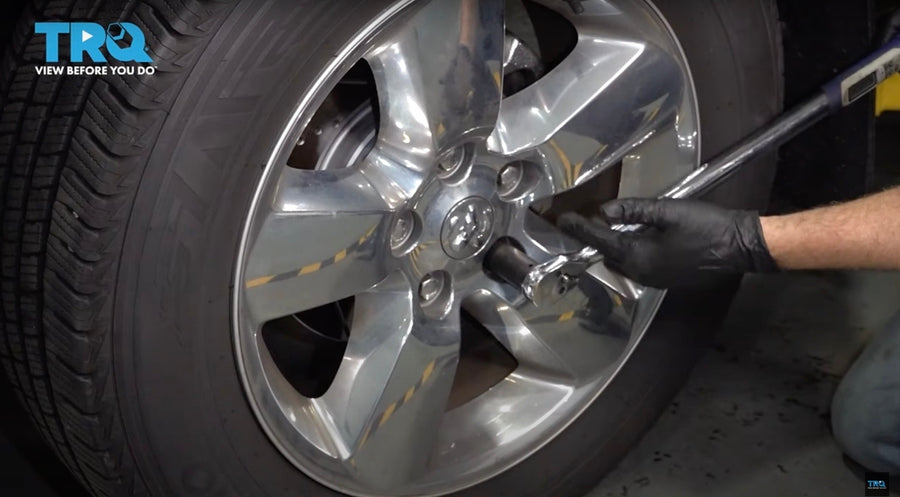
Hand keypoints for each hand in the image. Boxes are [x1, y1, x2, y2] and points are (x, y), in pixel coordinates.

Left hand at [557, 199, 777, 288]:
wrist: (739, 247)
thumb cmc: (706, 226)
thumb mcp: (667, 211)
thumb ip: (633, 211)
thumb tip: (604, 211)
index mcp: (639, 255)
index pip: (600, 241)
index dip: (580, 229)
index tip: (563, 221)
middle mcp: (641, 273)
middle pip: (607, 255)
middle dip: (593, 239)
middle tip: (580, 222)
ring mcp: (654, 280)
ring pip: (621, 263)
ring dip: (611, 247)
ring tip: (602, 228)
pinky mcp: (665, 280)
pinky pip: (637, 267)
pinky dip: (628, 254)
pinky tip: (632, 240)